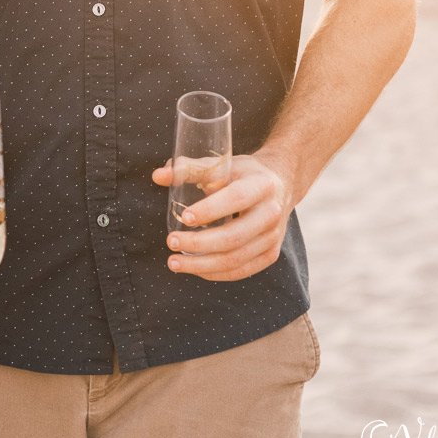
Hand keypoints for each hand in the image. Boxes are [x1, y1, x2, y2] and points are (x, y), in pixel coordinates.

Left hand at [153, 152, 296, 280]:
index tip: (184, 217)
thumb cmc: (243, 175)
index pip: (236, 199)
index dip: (210, 209)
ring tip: (174, 262)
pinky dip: (216, 273)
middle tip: (171, 242)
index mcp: (261, 186)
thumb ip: (189, 169)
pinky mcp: (270, 254)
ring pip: (236, 259)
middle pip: (234, 236)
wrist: (280, 186)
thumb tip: (158, 176)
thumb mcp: (222, 165)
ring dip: (202, 264)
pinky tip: (194, 268)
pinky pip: (242, 270)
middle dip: (199, 243)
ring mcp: (273, 237)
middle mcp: (271, 213)